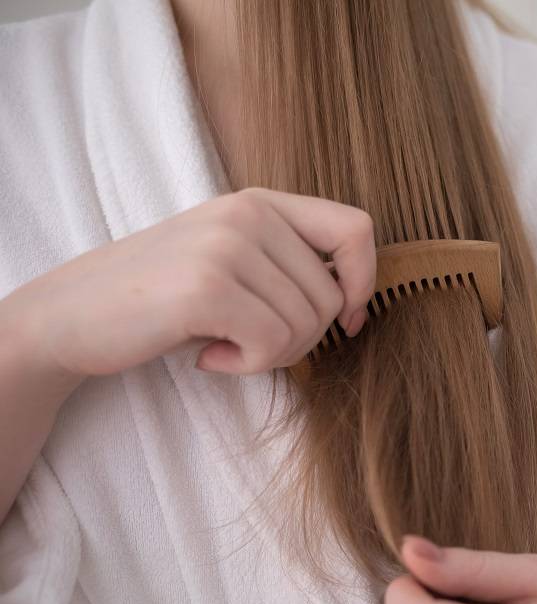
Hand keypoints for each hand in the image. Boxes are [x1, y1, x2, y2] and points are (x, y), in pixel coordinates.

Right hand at [9, 187, 376, 379]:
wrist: (71, 316)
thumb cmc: (162, 300)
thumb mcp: (232, 262)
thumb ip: (288, 264)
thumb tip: (356, 302)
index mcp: (260, 203)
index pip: (356, 228)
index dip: (363, 281)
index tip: (346, 319)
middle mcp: (248, 213)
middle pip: (331, 296)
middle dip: (302, 338)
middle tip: (248, 343)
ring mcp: (227, 246)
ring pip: (306, 325)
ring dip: (270, 355)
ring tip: (221, 344)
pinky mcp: (207, 287)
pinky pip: (272, 345)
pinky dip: (247, 366)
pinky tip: (207, 356)